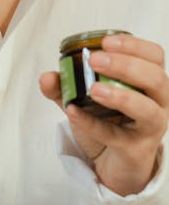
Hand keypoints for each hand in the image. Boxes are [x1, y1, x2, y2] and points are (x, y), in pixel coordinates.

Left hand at [40, 34, 168, 195]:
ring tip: (93, 89)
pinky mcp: (135, 150)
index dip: (134, 46)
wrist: (115, 161)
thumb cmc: (108, 120)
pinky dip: (92, 123)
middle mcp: (158, 102)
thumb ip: (64, 85)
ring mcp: (149, 128)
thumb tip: (46, 77)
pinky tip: (73, 112)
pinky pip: (116, 136)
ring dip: (120, 96)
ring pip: (147, 109)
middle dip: (125, 65)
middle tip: (95, 60)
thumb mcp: (83, 96)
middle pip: (155, 78)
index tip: (106, 42)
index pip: (154, 56)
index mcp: (149, 81)